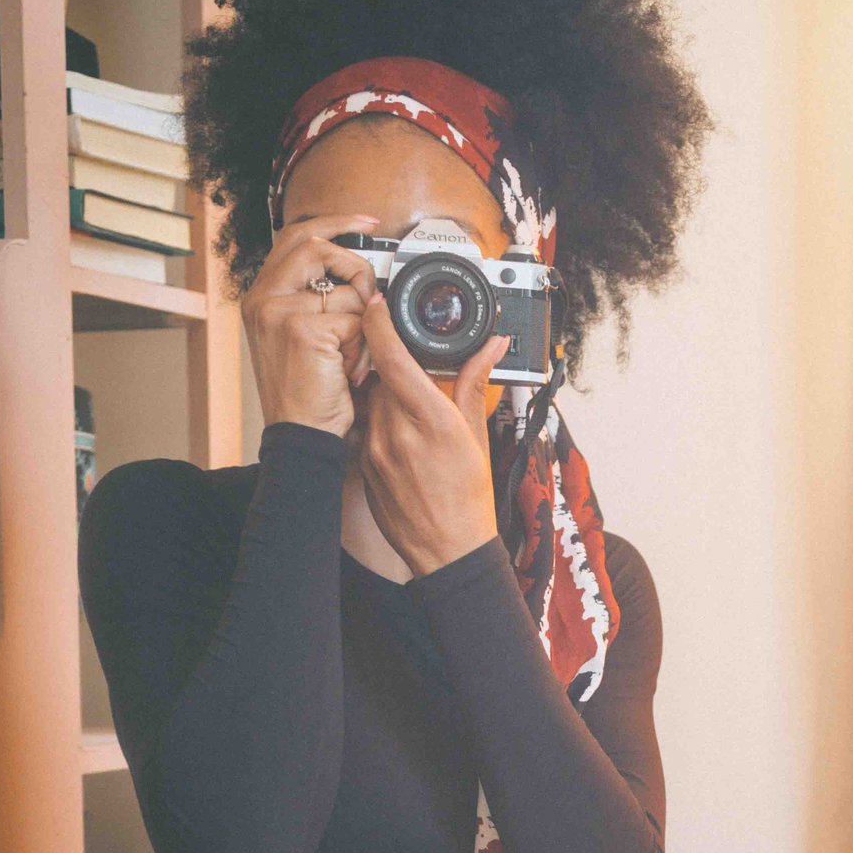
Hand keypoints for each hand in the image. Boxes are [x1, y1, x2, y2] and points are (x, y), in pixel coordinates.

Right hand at [243, 214, 380, 437]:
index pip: (296, 237)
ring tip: (350, 355)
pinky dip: (363, 348)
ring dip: (362, 325)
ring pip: (346, 290)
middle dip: (356, 264)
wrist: (300, 437)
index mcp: (261, 295)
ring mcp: (278, 310)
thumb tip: (359, 275)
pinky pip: (355, 320)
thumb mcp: (304, 339)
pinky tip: (348, 371)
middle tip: (370, 289)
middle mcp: (263, 297)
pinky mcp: (301, 328)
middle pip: (318, 245)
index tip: (366, 224)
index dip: (334, 224)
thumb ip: (317, 301)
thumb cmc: (307, 395)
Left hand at [354, 293, 509, 574]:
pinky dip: (381, 419)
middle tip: (414, 365)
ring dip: (387, 392)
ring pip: (371, 397)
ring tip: (414, 411)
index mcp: (430, 419)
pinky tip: (402, 438)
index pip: (392, 355)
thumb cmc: (467, 498)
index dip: (379, 321)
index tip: (378, 301)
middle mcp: (396, 430)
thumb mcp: (476, 436)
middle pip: (380, 372)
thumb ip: (474, 383)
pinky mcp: (361, 463)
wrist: (446, 550)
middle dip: (393, 362)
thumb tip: (491, 345)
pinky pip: (366, 425)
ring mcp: (374, 448)